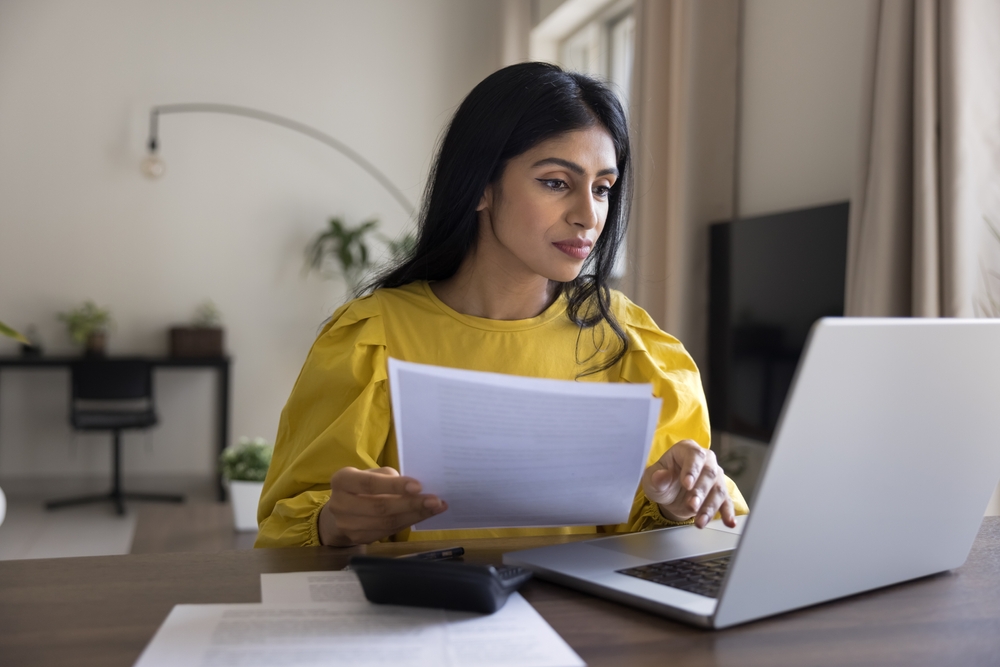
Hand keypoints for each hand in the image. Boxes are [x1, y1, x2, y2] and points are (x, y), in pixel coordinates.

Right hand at [318, 466, 446, 545]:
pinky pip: (388, 532)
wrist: (341, 511)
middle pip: (380, 507)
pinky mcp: (358, 539)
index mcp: (342, 480)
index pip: (370, 484)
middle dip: (411, 504)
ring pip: (387, 523)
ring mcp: (347, 525)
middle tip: (435, 500)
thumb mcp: (371, 474)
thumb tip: (416, 490)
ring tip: (436, 508)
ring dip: (415, 516)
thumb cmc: (362, 486)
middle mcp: (340, 504)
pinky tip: (423, 516)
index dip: (395, 486)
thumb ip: (388, 478)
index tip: (419, 487)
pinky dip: (408, 523)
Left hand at [641, 440, 735, 528]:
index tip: (687, 484)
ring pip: (718, 490)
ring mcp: (715, 477)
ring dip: (710, 507)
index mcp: (687, 450)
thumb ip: (656, 477)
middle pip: (709, 473)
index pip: (694, 456)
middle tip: (692, 505)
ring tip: (700, 521)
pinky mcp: (720, 493)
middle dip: (701, 492)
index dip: (692, 470)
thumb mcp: (651, 479)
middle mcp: (705, 461)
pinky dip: (728, 513)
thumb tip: (661, 476)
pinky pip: (727, 503)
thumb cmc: (661, 481)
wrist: (670, 495)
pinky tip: (729, 522)